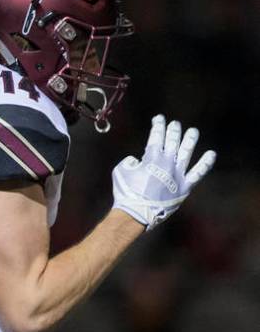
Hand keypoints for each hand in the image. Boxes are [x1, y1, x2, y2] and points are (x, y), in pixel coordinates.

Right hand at [112, 114, 215, 230]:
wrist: (136, 212)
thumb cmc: (125, 192)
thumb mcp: (120, 171)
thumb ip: (129, 161)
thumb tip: (136, 161)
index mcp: (151, 157)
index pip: (156, 136)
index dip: (158, 125)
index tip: (159, 118)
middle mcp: (167, 162)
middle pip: (172, 141)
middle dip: (173, 130)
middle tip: (175, 124)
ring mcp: (177, 173)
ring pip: (187, 151)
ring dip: (190, 139)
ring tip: (193, 131)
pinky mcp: (185, 186)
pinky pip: (198, 173)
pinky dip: (205, 163)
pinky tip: (211, 154)